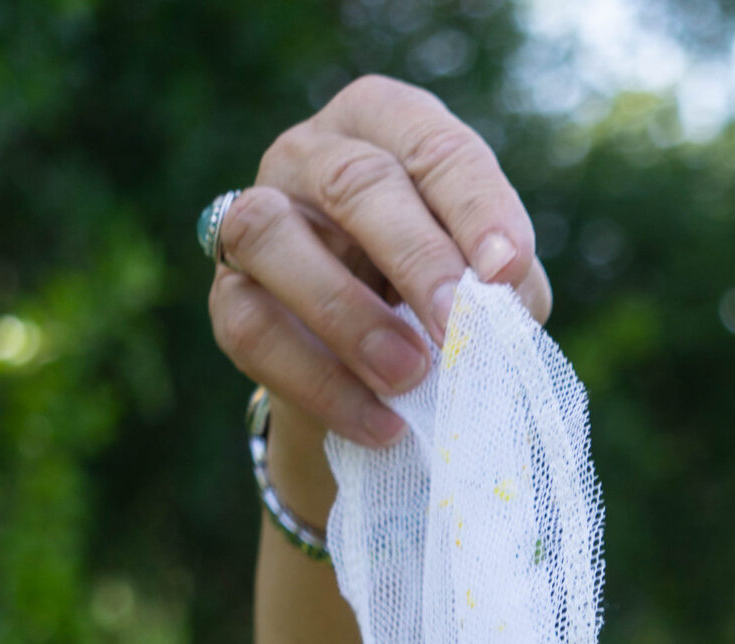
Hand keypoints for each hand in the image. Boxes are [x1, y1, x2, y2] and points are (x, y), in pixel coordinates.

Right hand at [206, 75, 552, 448]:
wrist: (379, 365)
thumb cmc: (448, 293)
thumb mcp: (491, 277)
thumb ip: (504, 283)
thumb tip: (497, 310)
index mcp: (389, 127)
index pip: (434, 147)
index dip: (474, 206)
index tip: (508, 268)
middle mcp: (311, 154)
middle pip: (352, 183)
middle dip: (415, 258)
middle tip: (457, 325)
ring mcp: (254, 217)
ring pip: (270, 237)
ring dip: (347, 314)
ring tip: (411, 375)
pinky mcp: (227, 295)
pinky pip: (253, 329)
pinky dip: (321, 383)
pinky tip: (381, 424)